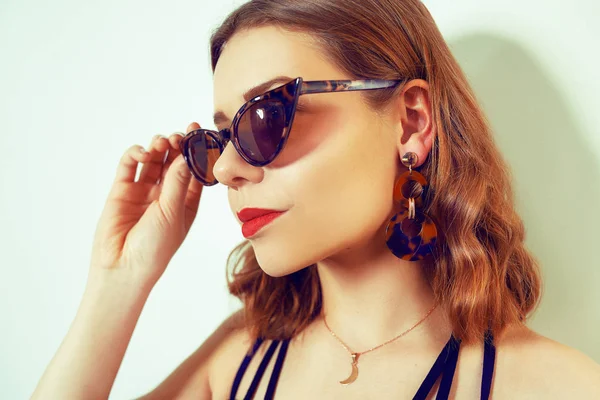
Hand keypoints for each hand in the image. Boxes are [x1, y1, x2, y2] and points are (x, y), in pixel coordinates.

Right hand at [88, 122, 203, 290]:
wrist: (121, 267)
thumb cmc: (155, 248)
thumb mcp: (172, 213)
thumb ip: (178, 182)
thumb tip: (187, 154)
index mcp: (186, 202)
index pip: (195, 171)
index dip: (198, 152)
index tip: (200, 132)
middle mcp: (166, 194)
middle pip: (174, 161)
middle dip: (178, 145)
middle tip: (179, 136)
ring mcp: (144, 191)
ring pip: (153, 160)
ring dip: (158, 147)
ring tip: (161, 142)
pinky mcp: (122, 189)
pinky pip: (130, 165)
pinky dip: (136, 154)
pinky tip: (143, 153)